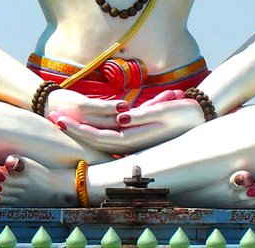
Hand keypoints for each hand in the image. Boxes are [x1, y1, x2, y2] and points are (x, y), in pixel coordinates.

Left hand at [51, 90, 203, 153]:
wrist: (201, 118)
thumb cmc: (185, 112)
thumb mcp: (165, 111)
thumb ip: (142, 116)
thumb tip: (120, 117)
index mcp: (135, 138)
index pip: (99, 137)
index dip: (78, 130)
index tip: (61, 121)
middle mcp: (131, 142)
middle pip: (96, 139)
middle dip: (74, 130)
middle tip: (53, 119)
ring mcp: (133, 140)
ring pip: (101, 138)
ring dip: (81, 130)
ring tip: (62, 120)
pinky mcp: (136, 135)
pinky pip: (110, 135)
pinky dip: (95, 129)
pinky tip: (85, 124)